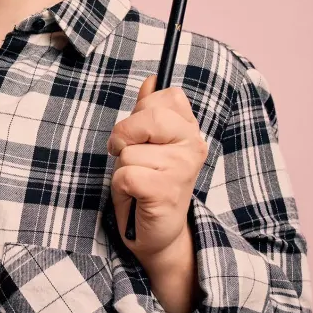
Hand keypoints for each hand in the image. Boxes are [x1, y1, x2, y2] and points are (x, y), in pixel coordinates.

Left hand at [108, 75, 208, 264]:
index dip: (142, 111)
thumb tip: (152, 80)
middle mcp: (192, 145)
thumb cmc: (150, 182)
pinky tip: (136, 196)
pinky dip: (120, 186)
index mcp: (189, 129)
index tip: (142, 133)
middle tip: (129, 155)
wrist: (158, 232)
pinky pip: (125, 174)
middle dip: (125, 136)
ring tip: (138, 181)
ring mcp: (182, 169)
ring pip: (128, 150)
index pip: (166, 96)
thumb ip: (149, 110)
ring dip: (122, 167)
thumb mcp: (148, 142)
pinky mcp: (166, 192)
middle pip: (147, 117)